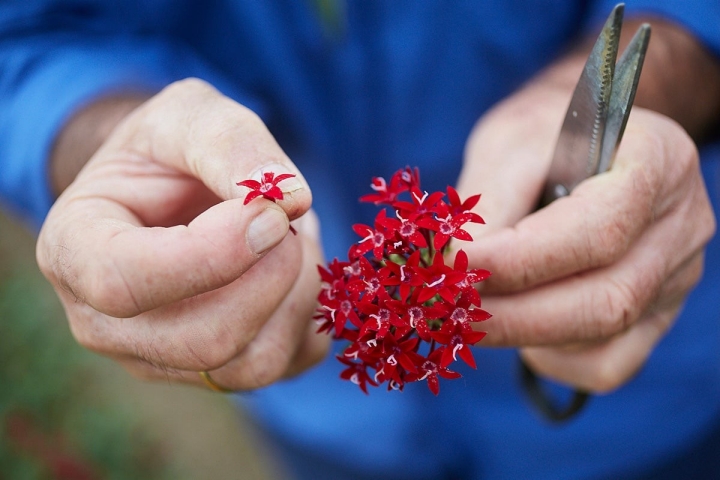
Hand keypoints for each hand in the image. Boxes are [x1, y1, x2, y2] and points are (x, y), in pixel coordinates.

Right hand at [36, 78, 328, 390]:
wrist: (169, 190)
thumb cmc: (168, 151)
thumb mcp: (188, 114)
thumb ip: (231, 142)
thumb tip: (292, 199)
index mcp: (74, 251)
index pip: (125, 284)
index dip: (213, 254)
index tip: (273, 215)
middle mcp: (107, 325)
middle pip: (205, 341)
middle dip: (270, 275)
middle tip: (287, 220)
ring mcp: (160, 359)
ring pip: (254, 363)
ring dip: (295, 292)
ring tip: (291, 237)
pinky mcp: (215, 374)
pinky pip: (285, 363)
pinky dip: (307, 311)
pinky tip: (290, 269)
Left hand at [457, 81, 715, 392]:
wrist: (582, 144)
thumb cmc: (541, 139)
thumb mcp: (508, 146)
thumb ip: (488, 206)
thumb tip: (455, 273)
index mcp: (658, 162)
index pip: (597, 231)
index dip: (519, 261)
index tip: (452, 269)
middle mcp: (681, 225)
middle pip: (606, 299)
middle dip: (513, 316)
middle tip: (446, 312)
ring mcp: (677, 277)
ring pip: (603, 337)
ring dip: (524, 334)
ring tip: (472, 309)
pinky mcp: (657, 316)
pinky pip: (606, 364)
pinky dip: (551, 357)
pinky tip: (519, 324)